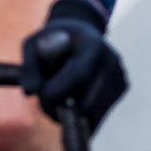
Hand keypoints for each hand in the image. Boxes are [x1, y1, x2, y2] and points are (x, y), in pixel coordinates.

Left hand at [21, 0, 128, 130]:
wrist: (80, 34)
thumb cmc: (53, 41)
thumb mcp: (34, 45)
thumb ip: (29, 67)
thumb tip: (30, 92)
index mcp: (93, 44)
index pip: (79, 76)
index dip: (57, 92)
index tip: (41, 96)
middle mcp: (112, 60)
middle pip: (88, 102)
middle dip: (61, 109)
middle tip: (45, 104)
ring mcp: (119, 75)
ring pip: (92, 114)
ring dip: (70, 115)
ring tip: (58, 98)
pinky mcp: (121, 89)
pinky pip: (97, 116)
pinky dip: (81, 115)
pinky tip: (74, 98)